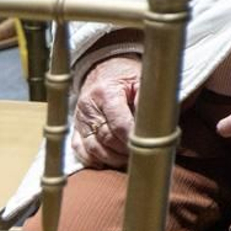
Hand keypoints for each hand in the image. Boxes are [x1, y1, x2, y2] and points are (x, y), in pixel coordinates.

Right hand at [72, 54, 140, 168]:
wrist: (105, 67)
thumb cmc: (127, 74)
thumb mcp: (141, 79)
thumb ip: (146, 99)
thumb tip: (154, 122)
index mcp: (106, 92)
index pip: (119, 123)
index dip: (132, 138)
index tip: (147, 146)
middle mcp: (89, 106)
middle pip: (105, 138)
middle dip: (124, 150)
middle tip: (140, 156)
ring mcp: (80, 118)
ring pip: (92, 147)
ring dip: (111, 158)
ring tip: (127, 160)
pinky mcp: (76, 126)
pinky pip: (79, 148)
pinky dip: (92, 159)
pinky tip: (105, 163)